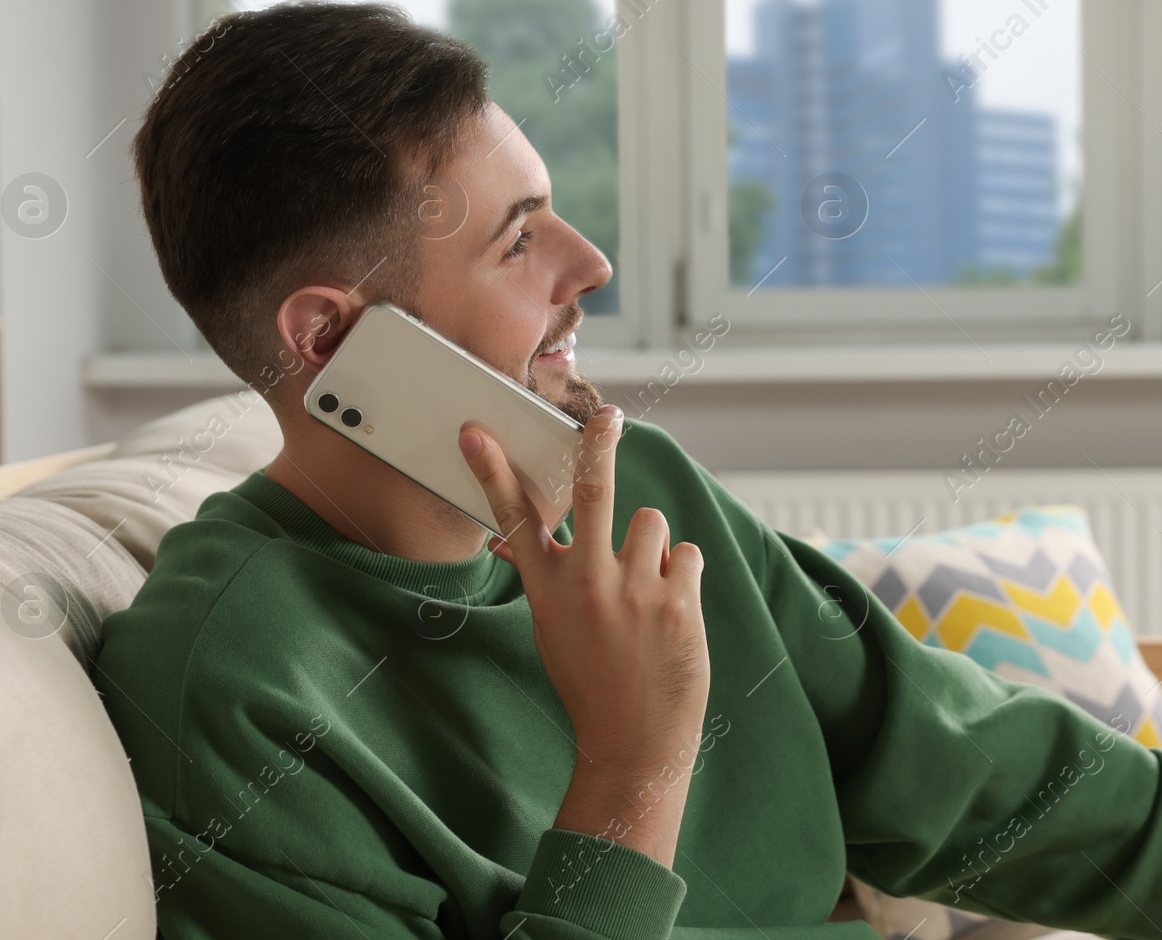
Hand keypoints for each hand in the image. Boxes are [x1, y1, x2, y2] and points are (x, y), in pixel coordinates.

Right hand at [459, 406, 709, 866]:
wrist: (635, 744)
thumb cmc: (592, 682)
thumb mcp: (552, 628)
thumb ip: (546, 577)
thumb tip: (512, 540)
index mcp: (548, 590)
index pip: (514, 519)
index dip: (492, 472)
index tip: (476, 434)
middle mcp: (587, 583)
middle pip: (594, 491)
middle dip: (599, 444)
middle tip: (607, 416)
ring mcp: (634, 592)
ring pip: (649, 522)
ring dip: (651, 548)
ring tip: (645, 592)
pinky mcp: (677, 602)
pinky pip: (685, 553)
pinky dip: (681, 574)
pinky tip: (670, 612)